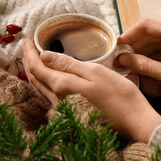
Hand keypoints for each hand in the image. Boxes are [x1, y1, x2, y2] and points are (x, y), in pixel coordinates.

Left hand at [22, 38, 160, 141]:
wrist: (133, 121)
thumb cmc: (119, 94)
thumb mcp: (95, 72)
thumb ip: (68, 64)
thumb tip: (44, 56)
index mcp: (61, 86)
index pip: (37, 67)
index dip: (30, 52)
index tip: (27, 39)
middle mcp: (57, 99)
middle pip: (35, 78)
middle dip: (29, 60)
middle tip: (27, 46)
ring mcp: (63, 108)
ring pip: (40, 87)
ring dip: (34, 71)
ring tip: (33, 58)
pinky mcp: (70, 112)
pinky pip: (49, 95)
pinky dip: (43, 82)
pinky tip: (47, 77)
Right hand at [118, 18, 160, 116]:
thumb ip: (145, 66)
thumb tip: (123, 59)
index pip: (146, 25)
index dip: (129, 34)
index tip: (117, 46)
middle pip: (152, 31)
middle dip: (136, 44)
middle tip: (122, 58)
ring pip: (160, 38)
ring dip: (146, 50)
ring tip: (132, 63)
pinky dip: (157, 53)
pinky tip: (148, 64)